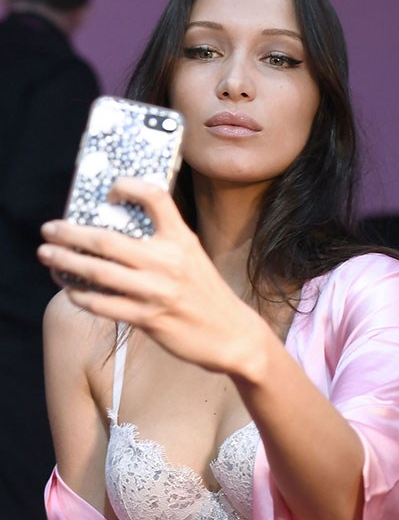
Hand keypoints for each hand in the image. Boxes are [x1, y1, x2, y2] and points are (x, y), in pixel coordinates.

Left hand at [38, 178, 265, 376]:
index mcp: (181, 239)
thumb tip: (121, 229)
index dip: (128, 187)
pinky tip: (70, 290)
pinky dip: (82, 296)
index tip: (108, 192)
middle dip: (70, 233)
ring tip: (48, 256)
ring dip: (66, 263)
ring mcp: (156, 290)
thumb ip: (164, 241)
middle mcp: (167, 261)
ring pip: (99, 272)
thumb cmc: (207, 293)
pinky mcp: (148, 317)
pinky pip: (105, 304)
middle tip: (49, 229)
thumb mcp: (192, 256)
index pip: (155, 197)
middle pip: (107, 239)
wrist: (230, 333)